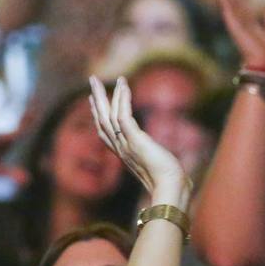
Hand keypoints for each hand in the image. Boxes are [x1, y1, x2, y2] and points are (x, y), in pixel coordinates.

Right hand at [88, 77, 190, 206]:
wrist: (171, 188)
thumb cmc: (169, 181)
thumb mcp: (158, 167)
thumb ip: (156, 161)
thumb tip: (167, 162)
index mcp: (124, 154)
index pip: (105, 131)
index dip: (98, 115)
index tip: (94, 100)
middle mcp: (121, 148)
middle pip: (102, 120)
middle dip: (97, 99)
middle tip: (92, 80)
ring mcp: (126, 144)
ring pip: (109, 115)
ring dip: (108, 94)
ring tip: (110, 77)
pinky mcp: (135, 140)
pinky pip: (123, 116)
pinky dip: (123, 99)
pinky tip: (124, 86)